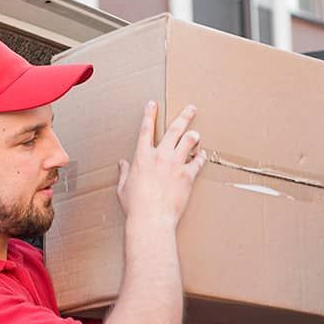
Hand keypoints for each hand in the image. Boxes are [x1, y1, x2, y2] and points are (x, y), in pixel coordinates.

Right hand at [117, 101, 206, 226]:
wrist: (152, 219)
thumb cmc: (136, 207)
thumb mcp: (124, 188)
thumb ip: (124, 173)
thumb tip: (121, 164)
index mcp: (142, 157)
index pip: (146, 129)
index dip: (149, 114)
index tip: (153, 104)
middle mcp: (160, 156)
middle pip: (174, 129)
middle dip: (184, 116)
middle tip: (191, 108)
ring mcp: (175, 165)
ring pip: (189, 142)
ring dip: (194, 136)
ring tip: (197, 134)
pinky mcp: (187, 176)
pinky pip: (198, 162)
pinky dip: (200, 158)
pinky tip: (202, 156)